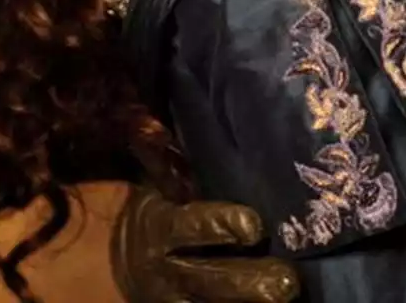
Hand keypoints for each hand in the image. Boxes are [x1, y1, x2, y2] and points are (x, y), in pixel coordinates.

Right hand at [110, 185, 299, 302]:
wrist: (117, 263)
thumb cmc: (152, 212)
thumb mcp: (155, 189)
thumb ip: (172, 166)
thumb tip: (184, 120)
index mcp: (162, 227)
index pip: (193, 227)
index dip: (223, 225)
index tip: (254, 226)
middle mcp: (170, 269)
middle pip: (214, 280)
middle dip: (252, 283)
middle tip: (288, 281)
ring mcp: (177, 299)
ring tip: (288, 300)